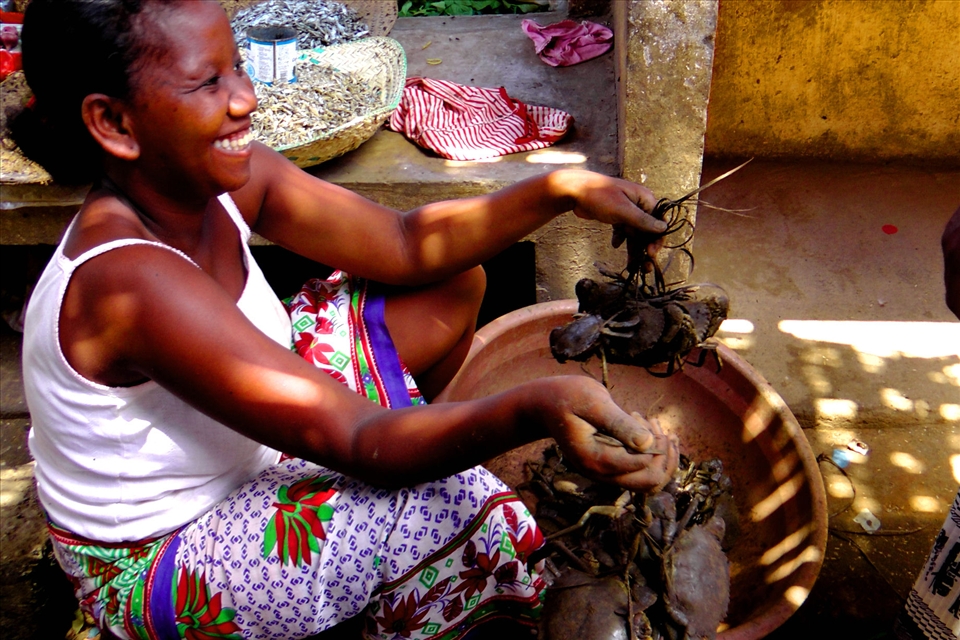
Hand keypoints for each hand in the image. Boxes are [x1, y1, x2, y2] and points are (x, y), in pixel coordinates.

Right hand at [536, 376, 678, 491]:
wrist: (546, 405)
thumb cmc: (567, 397)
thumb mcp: (592, 401)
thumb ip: (618, 423)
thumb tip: (647, 443)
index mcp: (595, 460)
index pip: (641, 466)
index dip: (654, 444)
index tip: (642, 418)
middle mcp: (601, 474)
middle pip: (649, 482)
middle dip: (662, 454)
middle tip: (653, 423)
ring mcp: (606, 473)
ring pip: (648, 481)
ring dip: (660, 456)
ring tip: (652, 424)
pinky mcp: (610, 466)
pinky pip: (639, 472)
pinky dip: (652, 454)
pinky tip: (648, 427)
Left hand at [552, 170, 666, 269]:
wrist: (574, 191)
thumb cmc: (599, 196)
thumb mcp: (622, 210)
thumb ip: (642, 221)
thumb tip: (663, 228)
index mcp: (644, 198)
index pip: (658, 221)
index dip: (657, 238)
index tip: (652, 253)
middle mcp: (638, 204)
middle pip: (647, 230)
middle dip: (646, 248)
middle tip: (645, 266)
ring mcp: (627, 210)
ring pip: (635, 233)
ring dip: (634, 248)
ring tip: (632, 266)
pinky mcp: (616, 216)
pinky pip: (624, 230)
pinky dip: (621, 239)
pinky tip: (615, 245)